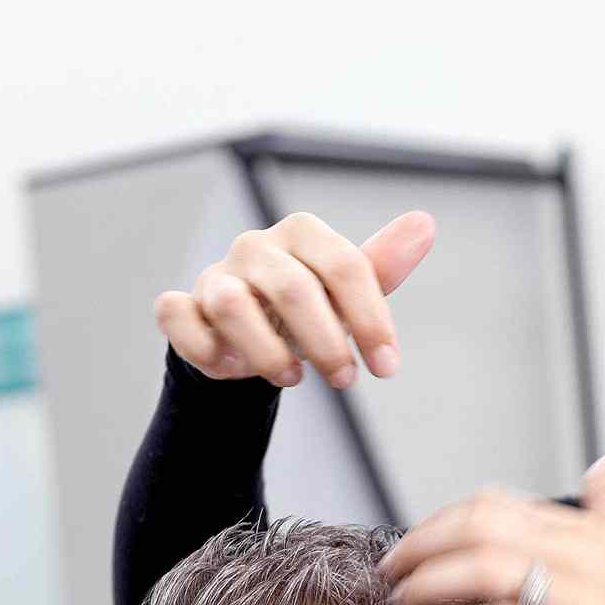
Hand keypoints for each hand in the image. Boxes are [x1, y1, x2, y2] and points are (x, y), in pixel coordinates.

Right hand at [153, 210, 435, 389]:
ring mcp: (214, 275)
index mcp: (302, 235)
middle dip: (325, 343)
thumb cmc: (306, 307)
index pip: (344, 266)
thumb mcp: (347, 291)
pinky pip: (179, 318)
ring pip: (232, 305)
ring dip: (267, 352)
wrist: (251, 332)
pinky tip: (230, 368)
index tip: (387, 367)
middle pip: (292, 288)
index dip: (370, 320)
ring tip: (292, 378)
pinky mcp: (182, 306)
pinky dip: (205, 349)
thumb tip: (424, 224)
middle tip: (344, 380)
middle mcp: (255, 247)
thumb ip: (381, 264)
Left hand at [383, 439, 604, 604]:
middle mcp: (575, 553)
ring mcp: (574, 597)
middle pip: (476, 529)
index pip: (494, 504)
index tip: (417, 543)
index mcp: (584, 526)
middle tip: (391, 572)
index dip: (442, 520)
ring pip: (480, 571)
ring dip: (429, 586)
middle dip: (421, 547)